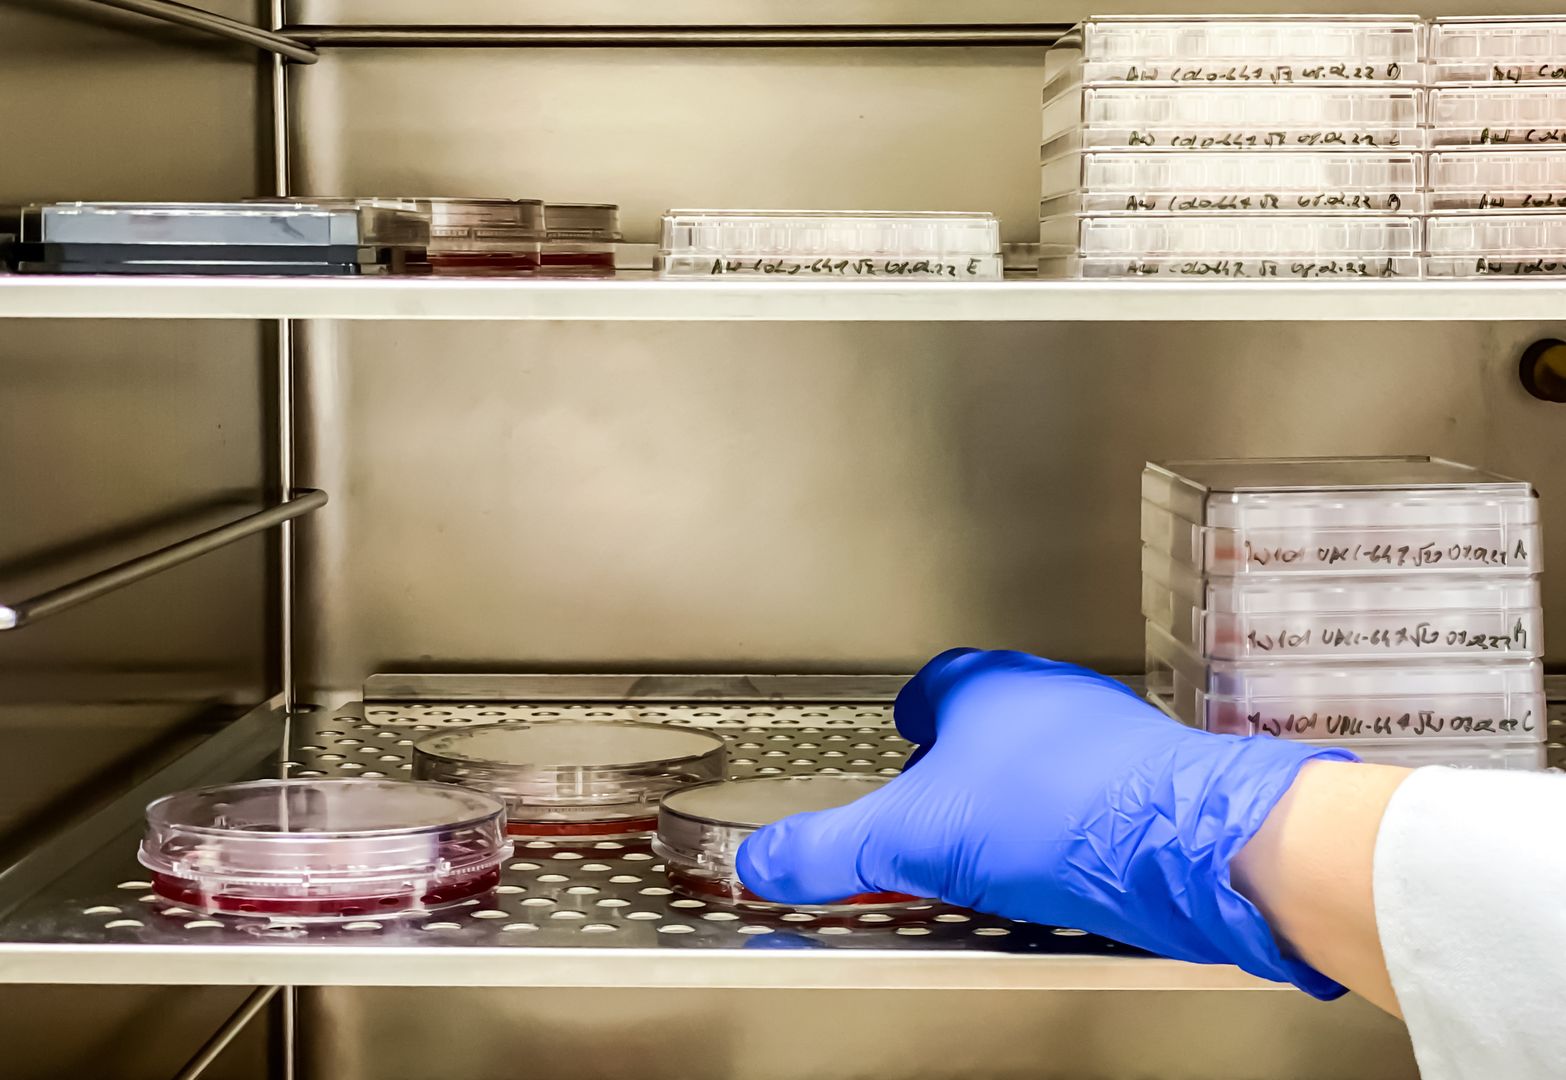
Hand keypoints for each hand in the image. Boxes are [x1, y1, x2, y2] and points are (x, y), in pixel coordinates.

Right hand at [736, 648, 1354, 996]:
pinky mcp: (1155, 781)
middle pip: (992, 716)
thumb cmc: (1049, 814)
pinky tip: (1059, 868)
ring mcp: (1110, 734)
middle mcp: (1051, 695)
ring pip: (1047, 751)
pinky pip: (1093, 792)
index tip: (902, 735)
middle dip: (961, 757)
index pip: (936, 682)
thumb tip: (757, 862)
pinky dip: (1068, 822)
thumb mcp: (911, 841)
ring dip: (1018, 789)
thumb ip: (828, 851)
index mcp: (986, 687)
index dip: (911, 713)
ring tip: (993, 844)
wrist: (1188, 844)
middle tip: (936, 801)